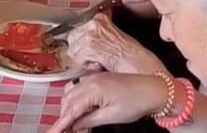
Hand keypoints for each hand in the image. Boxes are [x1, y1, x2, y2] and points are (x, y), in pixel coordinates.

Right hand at [46, 73, 168, 132]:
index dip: (60, 123)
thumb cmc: (136, 103)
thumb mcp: (112, 116)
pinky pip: (79, 89)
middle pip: (68, 100)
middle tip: (63, 131)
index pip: (71, 109)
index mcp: (92, 89)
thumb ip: (89, 120)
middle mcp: (89, 81)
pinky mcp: (98, 79)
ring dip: (69, 108)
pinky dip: (76, 101)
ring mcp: (93, 78)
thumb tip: (74, 126)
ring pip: (71, 93)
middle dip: (64, 116)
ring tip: (71, 123)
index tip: (52, 132)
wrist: (155, 89)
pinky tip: (80, 111)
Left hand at [68, 14, 165, 73]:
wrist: (146, 73)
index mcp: (101, 18)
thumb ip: (99, 35)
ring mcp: (92, 33)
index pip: (77, 26)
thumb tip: (81, 41)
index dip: (81, 42)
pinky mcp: (90, 46)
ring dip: (84, 60)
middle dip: (81, 51)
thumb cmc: (135, 60)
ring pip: (73, 49)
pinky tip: (102, 66)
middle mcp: (95, 22)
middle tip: (98, 58)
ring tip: (102, 62)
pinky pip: (78, 59)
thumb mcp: (116, 39)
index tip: (88, 49)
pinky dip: (88, 66)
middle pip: (72, 37)